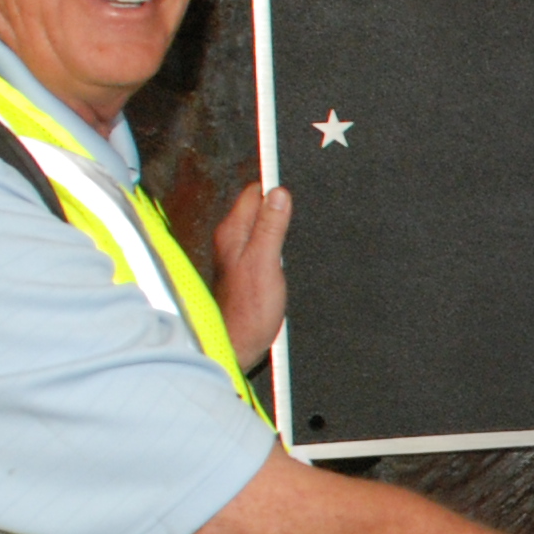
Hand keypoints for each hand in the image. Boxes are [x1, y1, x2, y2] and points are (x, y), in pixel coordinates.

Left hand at [213, 181, 291, 360]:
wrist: (237, 344)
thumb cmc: (248, 310)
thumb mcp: (265, 264)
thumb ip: (271, 227)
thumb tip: (279, 193)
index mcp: (232, 232)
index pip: (254, 193)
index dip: (276, 190)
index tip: (296, 192)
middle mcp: (232, 239)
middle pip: (259, 208)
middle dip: (281, 208)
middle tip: (302, 217)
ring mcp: (238, 254)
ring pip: (263, 226)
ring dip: (281, 227)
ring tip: (297, 236)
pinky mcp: (248, 269)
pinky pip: (265, 244)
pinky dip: (278, 244)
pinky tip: (289, 256)